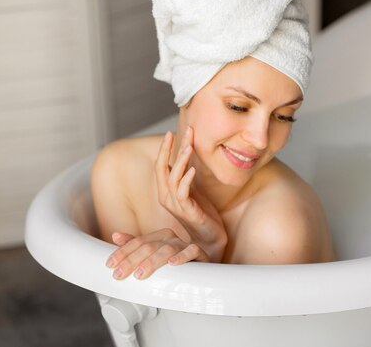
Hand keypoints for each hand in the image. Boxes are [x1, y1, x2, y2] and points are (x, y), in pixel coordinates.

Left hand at [105, 229, 207, 279]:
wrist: (201, 266)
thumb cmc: (174, 261)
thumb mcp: (153, 254)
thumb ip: (135, 246)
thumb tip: (115, 236)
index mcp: (158, 236)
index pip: (137, 242)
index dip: (122, 252)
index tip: (110, 265)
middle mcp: (170, 237)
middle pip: (148, 247)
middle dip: (131, 261)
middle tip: (119, 274)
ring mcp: (183, 244)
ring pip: (167, 249)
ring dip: (152, 262)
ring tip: (140, 274)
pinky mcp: (199, 252)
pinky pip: (191, 251)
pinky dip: (182, 257)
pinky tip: (173, 264)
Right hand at [155, 127, 227, 261]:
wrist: (210, 239)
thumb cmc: (201, 213)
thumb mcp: (191, 189)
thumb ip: (185, 174)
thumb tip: (187, 151)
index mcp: (165, 191)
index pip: (160, 166)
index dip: (164, 149)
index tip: (170, 133)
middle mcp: (166, 197)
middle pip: (162, 169)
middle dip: (168, 150)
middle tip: (177, 133)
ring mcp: (175, 206)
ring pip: (173, 179)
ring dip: (180, 161)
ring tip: (189, 146)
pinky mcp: (187, 212)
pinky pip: (183, 193)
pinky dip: (187, 180)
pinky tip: (193, 170)